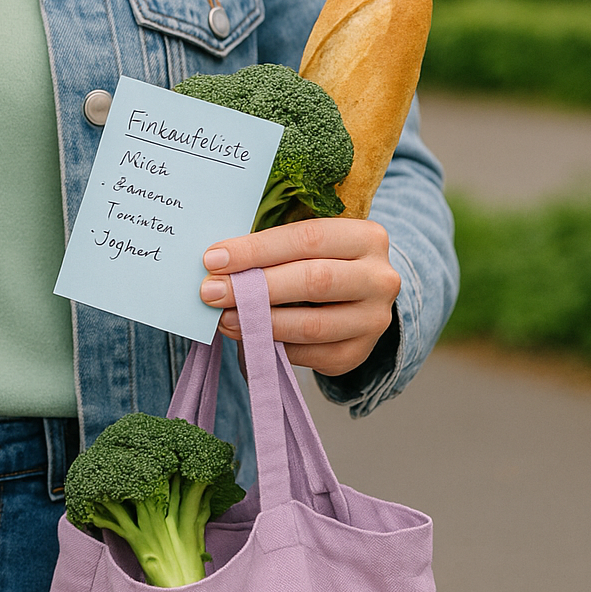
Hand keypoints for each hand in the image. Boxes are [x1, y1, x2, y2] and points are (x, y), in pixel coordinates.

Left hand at [199, 218, 399, 376]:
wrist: (358, 297)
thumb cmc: (319, 261)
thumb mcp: (305, 244)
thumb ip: (271, 247)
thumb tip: (216, 264)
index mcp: (367, 237)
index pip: (307, 238)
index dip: (257, 250)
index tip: (213, 259)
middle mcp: (379, 278)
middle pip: (313, 281)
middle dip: (255, 287)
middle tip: (210, 292)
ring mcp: (374, 319)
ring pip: (312, 325)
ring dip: (260, 323)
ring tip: (224, 318)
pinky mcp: (358, 353)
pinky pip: (310, 354)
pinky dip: (274, 347)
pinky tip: (247, 337)